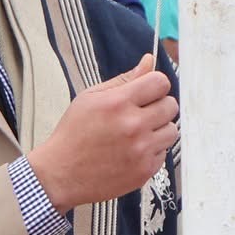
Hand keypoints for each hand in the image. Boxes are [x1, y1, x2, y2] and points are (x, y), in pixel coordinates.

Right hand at [28, 56, 178, 210]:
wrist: (62, 174)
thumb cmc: (74, 133)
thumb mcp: (91, 98)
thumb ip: (124, 79)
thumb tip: (149, 61)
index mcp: (118, 103)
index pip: (160, 82)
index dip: (155, 85)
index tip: (147, 92)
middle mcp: (133, 126)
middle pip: (171, 105)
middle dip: (159, 106)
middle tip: (141, 113)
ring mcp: (141, 150)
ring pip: (172, 130)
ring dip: (159, 129)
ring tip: (138, 133)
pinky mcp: (145, 170)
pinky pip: (164, 153)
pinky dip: (153, 150)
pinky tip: (133, 151)